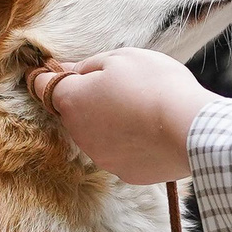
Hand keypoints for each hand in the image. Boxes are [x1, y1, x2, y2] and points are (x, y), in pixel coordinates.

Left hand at [29, 47, 208, 184]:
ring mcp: (101, 158)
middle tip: (120, 87)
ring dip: (110, 123)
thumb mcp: (121, 58)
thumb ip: (88, 65)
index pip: (42, 87)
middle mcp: (79, 134)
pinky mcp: (125, 173)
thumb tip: (68, 71)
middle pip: (73, 112)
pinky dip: (130, 143)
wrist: (190, 128)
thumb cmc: (154, 85)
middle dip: (88, 100)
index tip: (57, 71)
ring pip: (97, 135)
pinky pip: (121, 154)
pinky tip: (152, 132)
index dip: (47, 76)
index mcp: (72, 101)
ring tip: (142, 110)